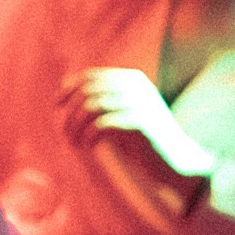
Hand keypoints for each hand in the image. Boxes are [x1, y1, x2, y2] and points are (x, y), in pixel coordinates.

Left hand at [59, 67, 214, 220]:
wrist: (177, 158)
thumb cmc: (146, 137)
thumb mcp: (128, 109)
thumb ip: (106, 97)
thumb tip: (66, 89)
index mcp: (134, 79)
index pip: (92, 76)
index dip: (70, 89)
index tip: (57, 105)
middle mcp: (137, 87)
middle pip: (88, 91)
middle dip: (70, 112)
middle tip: (66, 132)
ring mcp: (140, 103)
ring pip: (91, 106)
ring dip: (76, 125)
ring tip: (73, 140)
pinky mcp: (140, 122)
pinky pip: (102, 124)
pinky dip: (89, 136)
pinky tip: (88, 146)